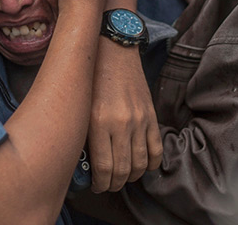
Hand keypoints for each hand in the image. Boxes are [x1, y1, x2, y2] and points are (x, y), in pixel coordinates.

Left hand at [88, 40, 162, 192]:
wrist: (112, 51)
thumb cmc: (90, 78)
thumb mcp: (80, 106)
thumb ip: (85, 135)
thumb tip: (85, 164)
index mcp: (98, 122)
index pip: (104, 167)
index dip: (100, 183)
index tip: (96, 185)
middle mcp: (121, 123)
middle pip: (123, 170)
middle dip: (115, 184)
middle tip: (108, 185)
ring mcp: (139, 120)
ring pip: (141, 164)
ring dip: (132, 177)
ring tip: (123, 177)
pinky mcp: (151, 115)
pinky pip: (156, 150)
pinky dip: (150, 164)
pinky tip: (141, 166)